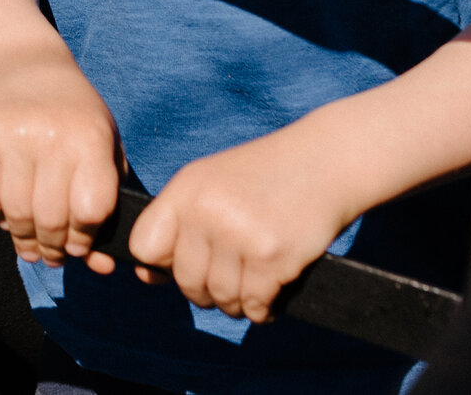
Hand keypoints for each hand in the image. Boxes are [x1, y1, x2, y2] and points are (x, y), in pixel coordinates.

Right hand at [0, 58, 124, 272]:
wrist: (26, 68)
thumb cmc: (75, 118)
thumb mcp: (104, 151)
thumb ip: (108, 207)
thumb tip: (103, 267)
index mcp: (90, 138)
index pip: (89, 210)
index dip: (84, 239)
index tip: (80, 246)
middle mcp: (52, 135)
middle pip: (51, 218)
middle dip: (53, 248)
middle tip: (53, 256)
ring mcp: (13, 134)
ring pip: (16, 212)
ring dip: (24, 239)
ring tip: (31, 246)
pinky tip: (9, 215)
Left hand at [127, 125, 360, 322]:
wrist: (326, 161)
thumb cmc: (265, 177)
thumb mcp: (211, 184)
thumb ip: (177, 227)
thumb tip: (145, 279)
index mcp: (185, 190)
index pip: (144, 246)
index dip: (163, 261)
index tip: (187, 261)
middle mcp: (206, 211)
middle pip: (185, 281)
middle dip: (205, 290)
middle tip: (229, 280)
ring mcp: (239, 235)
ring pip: (222, 298)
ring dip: (238, 303)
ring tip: (252, 286)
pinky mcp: (273, 257)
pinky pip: (255, 306)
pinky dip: (263, 310)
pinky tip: (271, 296)